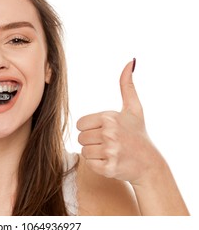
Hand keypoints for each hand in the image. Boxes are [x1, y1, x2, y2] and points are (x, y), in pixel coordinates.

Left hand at [77, 59, 163, 184]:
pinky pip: (89, 164)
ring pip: (84, 151)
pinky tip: (111, 161)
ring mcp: (110, 151)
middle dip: (92, 141)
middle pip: (80, 138)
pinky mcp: (108, 167)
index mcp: (109, 117)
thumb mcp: (134, 108)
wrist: (149, 163)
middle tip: (109, 143)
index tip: (104, 131)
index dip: (90, 128)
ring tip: (110, 151)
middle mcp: (109, 133)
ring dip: (94, 153)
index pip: (80, 124)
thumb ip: (127, 86)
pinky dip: (97, 165)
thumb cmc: (138, 133)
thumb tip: (130, 61)